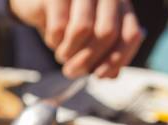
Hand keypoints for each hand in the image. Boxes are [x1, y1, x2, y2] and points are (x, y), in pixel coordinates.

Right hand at [9, 0, 143, 77]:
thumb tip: (112, 74)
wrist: (36, 4)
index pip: (130, 34)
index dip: (117, 59)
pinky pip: (58, 26)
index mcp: (121, 5)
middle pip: (107, 33)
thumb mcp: (89, 44)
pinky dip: (53, 41)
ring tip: (62, 55)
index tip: (100, 75)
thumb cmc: (68, 26)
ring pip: (82, 28)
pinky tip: (52, 39)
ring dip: (68, 52)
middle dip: (88, 59)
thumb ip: (105, 57)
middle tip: (72, 71)